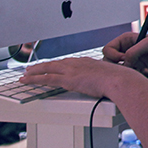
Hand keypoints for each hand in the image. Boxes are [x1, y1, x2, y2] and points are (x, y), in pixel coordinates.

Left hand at [20, 56, 140, 99]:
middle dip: (44, 66)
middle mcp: (79, 63)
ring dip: (35, 72)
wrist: (120, 81)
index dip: (60, 64)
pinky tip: (26, 81)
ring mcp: (73, 71)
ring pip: (48, 69)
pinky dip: (34, 79)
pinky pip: (46, 79)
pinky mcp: (68, 80)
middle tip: (33, 68)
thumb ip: (109, 80)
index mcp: (89, 62)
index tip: (54, 65)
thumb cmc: (122, 81)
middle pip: (56, 63)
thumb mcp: (115, 77)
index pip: (70, 62)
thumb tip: (113, 85)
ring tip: (25, 74)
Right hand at [103, 32, 147, 75]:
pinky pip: (130, 77)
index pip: (108, 49)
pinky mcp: (139, 70)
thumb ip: (134, 52)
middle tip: (131, 66)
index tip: (124, 58)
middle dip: (119, 66)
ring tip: (140, 69)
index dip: (113, 55)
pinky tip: (147, 71)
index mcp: (126, 40)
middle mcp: (127, 51)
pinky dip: (136, 76)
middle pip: (109, 62)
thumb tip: (124, 63)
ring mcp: (133, 61)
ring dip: (128, 72)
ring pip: (119, 71)